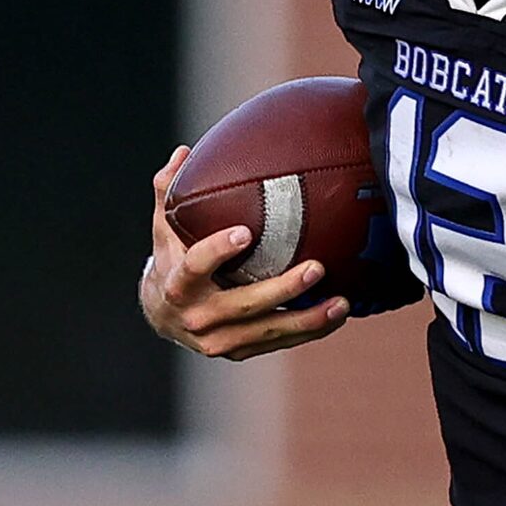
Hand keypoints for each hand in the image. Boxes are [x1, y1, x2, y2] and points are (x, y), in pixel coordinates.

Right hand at [140, 146, 349, 359]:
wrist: (163, 315)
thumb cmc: (172, 260)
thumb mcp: (164, 228)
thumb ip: (170, 191)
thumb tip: (183, 153)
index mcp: (176, 284)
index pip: (195, 266)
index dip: (219, 251)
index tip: (246, 233)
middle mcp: (197, 317)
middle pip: (243, 305)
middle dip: (281, 290)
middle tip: (317, 268)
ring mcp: (219, 340)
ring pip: (268, 331)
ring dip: (308, 320)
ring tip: (341, 303)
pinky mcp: (239, 352)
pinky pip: (278, 342)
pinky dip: (309, 331)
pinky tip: (337, 316)